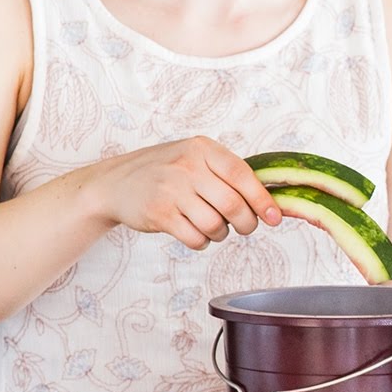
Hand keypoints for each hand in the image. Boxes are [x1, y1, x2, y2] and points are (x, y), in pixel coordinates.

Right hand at [85, 136, 281, 249]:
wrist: (115, 183)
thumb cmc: (167, 172)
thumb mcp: (196, 158)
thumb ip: (229, 174)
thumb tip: (272, 203)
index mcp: (203, 149)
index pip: (242, 175)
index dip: (262, 200)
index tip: (275, 218)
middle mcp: (187, 166)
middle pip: (234, 206)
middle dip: (247, 224)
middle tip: (244, 226)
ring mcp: (171, 190)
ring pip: (216, 226)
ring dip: (221, 234)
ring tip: (212, 226)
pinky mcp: (159, 213)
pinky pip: (196, 239)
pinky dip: (202, 242)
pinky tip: (194, 232)